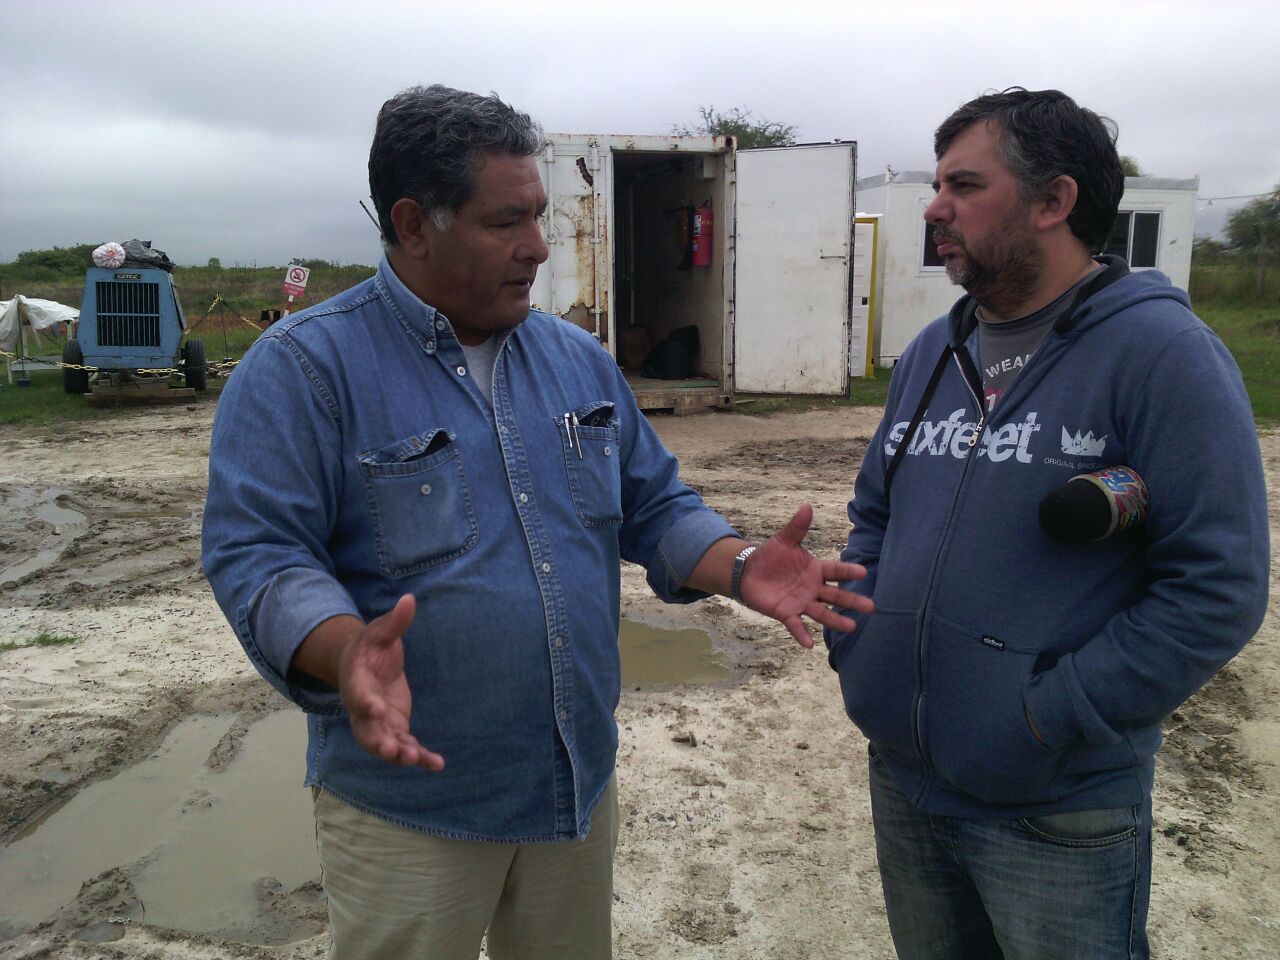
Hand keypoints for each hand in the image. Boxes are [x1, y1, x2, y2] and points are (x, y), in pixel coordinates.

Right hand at [337, 594, 443, 770]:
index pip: (358, 695)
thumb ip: (395, 622)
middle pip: (367, 730)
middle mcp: (363, 708)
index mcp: (356, 681)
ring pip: (384, 744)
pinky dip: (419, 757)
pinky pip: (405, 746)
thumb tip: (409, 599)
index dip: (366, 703)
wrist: (362, 665)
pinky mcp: (394, 728)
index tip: (376, 709)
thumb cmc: (370, 646)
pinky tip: (436, 764)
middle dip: (379, 741)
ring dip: (399, 753)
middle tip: (391, 751)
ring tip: (415, 759)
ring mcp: (378, 723)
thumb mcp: (380, 632)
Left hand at [739, 504, 874, 648]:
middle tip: (872, 607)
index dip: (849, 571)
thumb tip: (806, 506)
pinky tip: (809, 645)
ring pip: (822, 613)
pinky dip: (802, 634)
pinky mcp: (786, 613)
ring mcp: (801, 602)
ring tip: (851, 627)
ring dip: (835, 620)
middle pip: (836, 595)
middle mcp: (812, 588)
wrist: (749, 572)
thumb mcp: (784, 540)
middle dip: (852, 600)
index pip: (836, 571)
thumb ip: (797, 527)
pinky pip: (796, 625)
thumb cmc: (770, 555)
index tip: (864, 572)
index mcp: (815, 569)